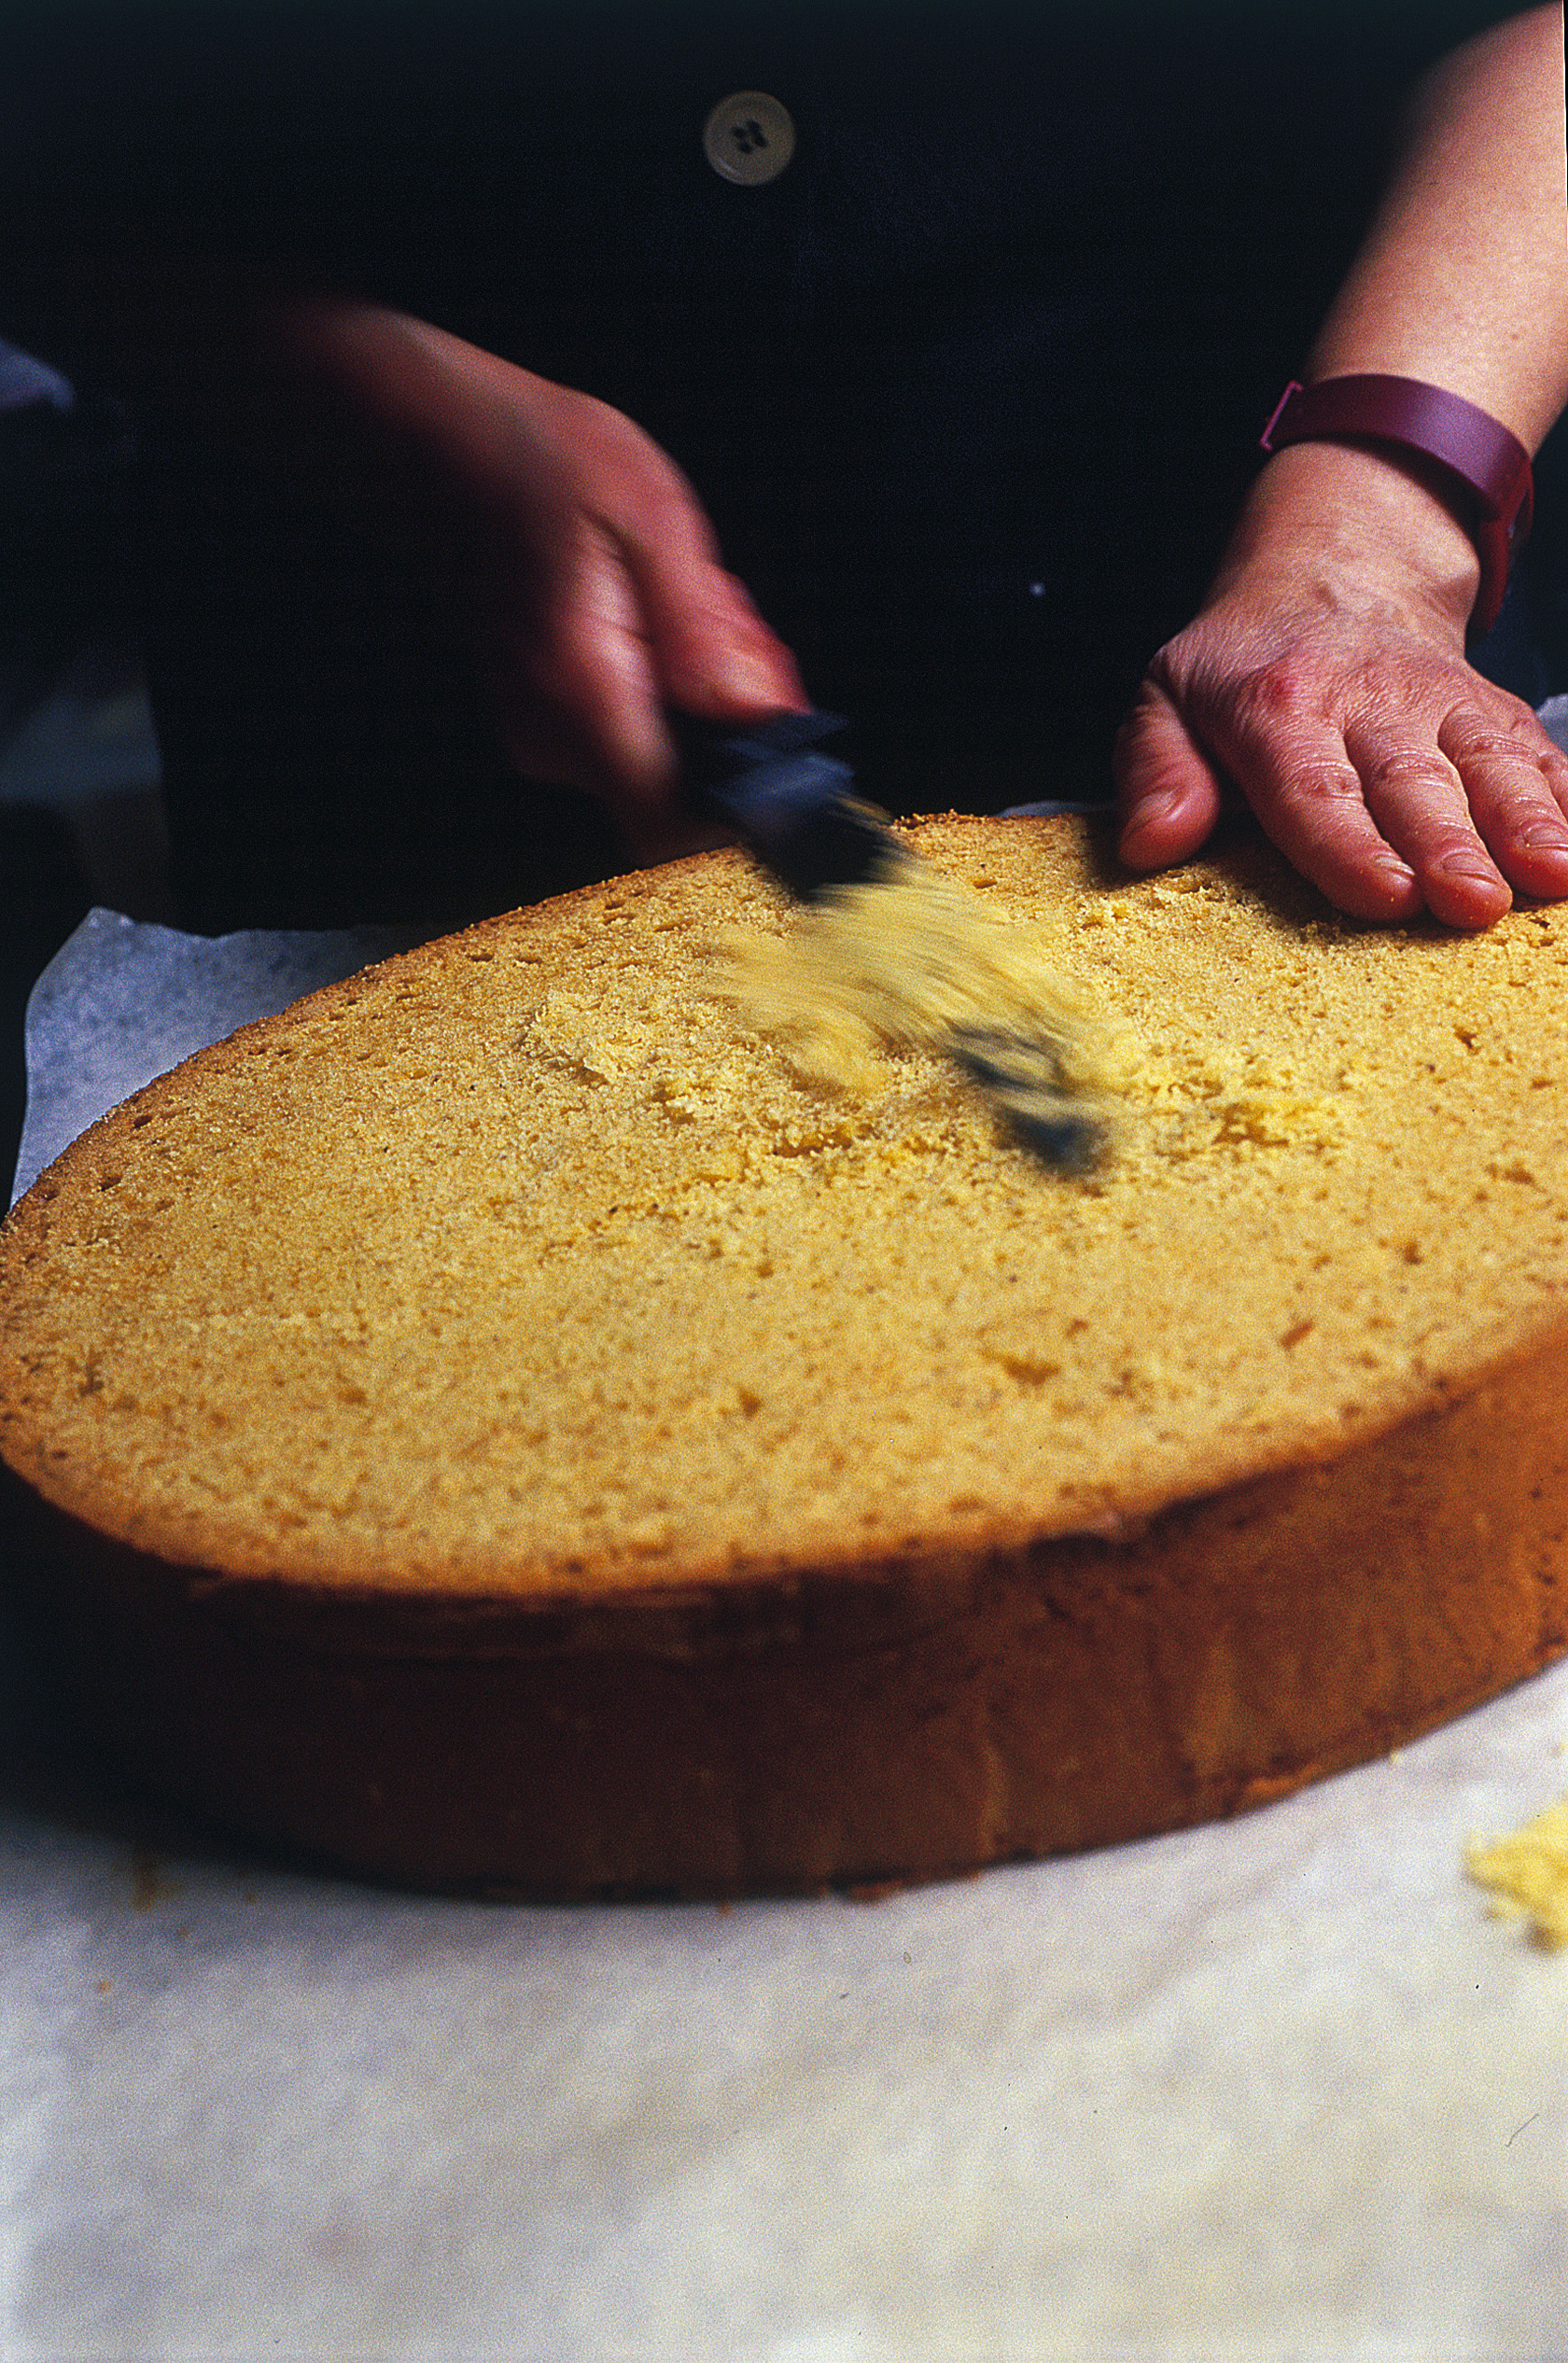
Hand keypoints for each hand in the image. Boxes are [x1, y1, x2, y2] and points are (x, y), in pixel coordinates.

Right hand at [264, 303, 808, 860]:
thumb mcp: (650, 521)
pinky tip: (657, 611)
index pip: (674, 823)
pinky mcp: (551, 723)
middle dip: (735, 719)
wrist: (434, 442)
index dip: (743, 796)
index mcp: (581, 696)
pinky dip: (674, 680)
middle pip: (686, 789)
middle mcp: (554, 739)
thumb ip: (703, 635)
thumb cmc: (534, 461)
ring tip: (686, 598)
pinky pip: (642, 730)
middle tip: (728, 622)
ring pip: (670, 756)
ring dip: (707, 689)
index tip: (770, 727)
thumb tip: (756, 720)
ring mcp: (546, 738)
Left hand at [1113, 442, 1567, 927]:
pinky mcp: (1491, 711)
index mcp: (1279, 707)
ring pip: (1490, 764)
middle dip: (1448, 846)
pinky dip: (1567, 798)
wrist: (1327, 580)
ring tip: (1552, 878)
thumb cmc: (1238, 670)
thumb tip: (1152, 841)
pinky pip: (1538, 752)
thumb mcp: (1166, 702)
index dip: (1349, 846)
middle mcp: (1370, 701)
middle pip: (1413, 784)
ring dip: (1526, 823)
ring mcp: (1442, 704)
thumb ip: (1155, 771)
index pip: (1313, 789)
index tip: (1385, 897)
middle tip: (1473, 904)